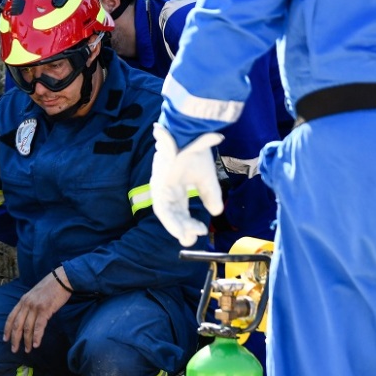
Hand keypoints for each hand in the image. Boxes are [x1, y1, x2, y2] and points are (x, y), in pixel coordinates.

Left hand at [4, 268, 71, 353]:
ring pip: (27, 328)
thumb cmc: (50, 287)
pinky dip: (36, 337)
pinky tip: (36, 344)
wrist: (62, 279)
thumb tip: (28, 317)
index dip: (7, 329)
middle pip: (17, 325)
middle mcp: (26, 304)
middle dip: (14, 339)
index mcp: (23, 300)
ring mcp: (35, 307)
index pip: (11, 317)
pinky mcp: (45, 310)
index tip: (5, 339)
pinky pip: (38, 327)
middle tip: (14, 350)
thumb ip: (30, 304)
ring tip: (27, 350)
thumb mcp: (35, 295)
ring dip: (27, 341)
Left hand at [150, 122, 223, 246]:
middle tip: (191, 240)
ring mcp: (160, 186)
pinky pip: (162, 208)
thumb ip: (210, 195)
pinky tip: (180, 230)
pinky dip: (171, 220)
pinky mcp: (158, 185)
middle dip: (183, 228)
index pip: (180, 210)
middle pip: (172, 214)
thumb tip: (217, 212)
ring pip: (166, 214)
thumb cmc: (196, 151)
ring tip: (187, 238)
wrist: (191, 135)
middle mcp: (166, 188)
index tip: (202, 230)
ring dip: (177, 227)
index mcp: (175, 186)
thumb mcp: (206, 178)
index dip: (189, 222)